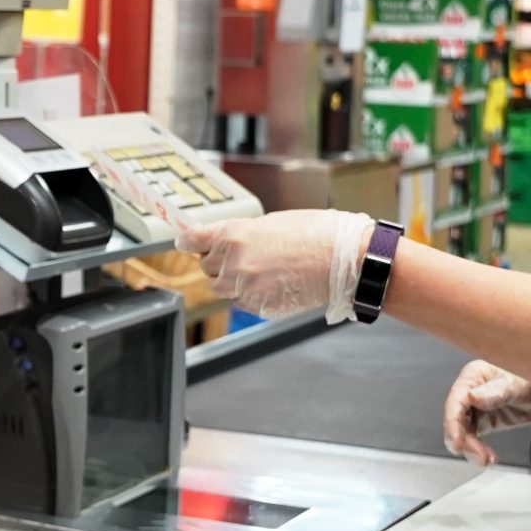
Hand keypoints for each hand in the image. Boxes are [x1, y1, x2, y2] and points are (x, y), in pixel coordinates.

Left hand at [180, 210, 374, 323]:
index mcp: (233, 235)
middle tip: (240, 255)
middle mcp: (233, 262)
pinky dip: (249, 294)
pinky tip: (271, 283)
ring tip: (257, 270)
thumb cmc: (317, 234)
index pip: (191, 241)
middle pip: (206, 267)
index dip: (188, 241)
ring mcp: (245, 288)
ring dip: (230, 280)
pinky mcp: (259, 307)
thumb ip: (242, 235)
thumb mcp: (272, 223)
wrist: (345, 260)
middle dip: (217, 261)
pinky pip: (241, 302)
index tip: (186, 243)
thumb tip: (228, 243)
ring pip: (220, 288)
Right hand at [442, 360, 530, 465]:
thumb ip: (498, 391)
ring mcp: (478, 406)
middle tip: (477, 456)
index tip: (457, 440)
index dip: (453, 422)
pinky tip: (489, 457)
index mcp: (476, 374)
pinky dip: (478, 450)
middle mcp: (473, 389)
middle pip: (456, 418)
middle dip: (463, 440)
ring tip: (485, 459)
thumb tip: (473, 397)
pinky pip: (474, 438)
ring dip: (470, 448)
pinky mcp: (486, 420)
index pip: (456, 399)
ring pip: (462, 431)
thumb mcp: (520, 384)